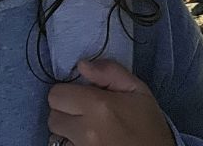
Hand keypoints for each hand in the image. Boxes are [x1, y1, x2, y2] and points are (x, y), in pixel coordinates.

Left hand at [47, 58, 174, 145]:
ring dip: (67, 131)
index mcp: (98, 106)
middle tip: (84, 113)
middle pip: (53, 117)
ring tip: (88, 130)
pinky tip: (90, 143)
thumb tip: (81, 65)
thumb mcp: (138, 90)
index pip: (56, 95)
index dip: (67, 93)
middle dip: (65, 112)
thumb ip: (110, 72)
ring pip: (56, 136)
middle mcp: (86, 131)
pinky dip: (72, 145)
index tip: (80, 96)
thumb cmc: (149, 125)